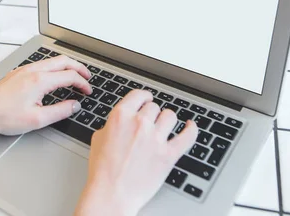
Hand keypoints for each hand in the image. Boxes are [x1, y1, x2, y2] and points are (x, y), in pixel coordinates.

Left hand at [0, 55, 91, 135]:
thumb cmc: (5, 117)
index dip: (83, 83)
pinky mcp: (19, 72)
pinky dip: (55, 68)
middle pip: (64, 61)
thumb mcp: (38, 119)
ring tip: (74, 76)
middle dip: (79, 68)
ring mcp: (25, 69)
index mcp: (40, 80)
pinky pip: (42, 64)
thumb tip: (74, 105)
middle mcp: (33, 70)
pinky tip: (55, 77)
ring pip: (53, 60)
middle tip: (87, 77)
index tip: (87, 91)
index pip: (70, 76)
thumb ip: (61, 111)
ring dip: (67, 66)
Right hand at [75, 90, 197, 215]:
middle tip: (149, 122)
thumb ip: (113, 125)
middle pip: (154, 107)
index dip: (144, 97)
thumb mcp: (98, 138)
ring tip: (164, 127)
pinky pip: (187, 137)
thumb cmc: (102, 170)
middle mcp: (139, 123)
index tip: (147, 99)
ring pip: (170, 116)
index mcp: (121, 116)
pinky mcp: (168, 155)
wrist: (111, 194)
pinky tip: (190, 126)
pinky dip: (191, 129)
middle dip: (152, 114)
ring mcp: (155, 139)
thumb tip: (121, 122)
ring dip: (166, 121)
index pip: (139, 95)